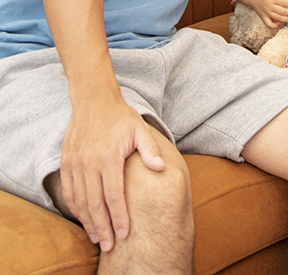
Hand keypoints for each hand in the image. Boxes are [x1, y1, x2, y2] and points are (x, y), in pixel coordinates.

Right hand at [60, 96, 164, 252]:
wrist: (94, 101)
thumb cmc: (120, 117)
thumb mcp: (140, 129)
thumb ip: (150, 150)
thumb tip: (161, 168)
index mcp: (109, 156)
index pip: (114, 195)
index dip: (119, 216)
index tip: (124, 233)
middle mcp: (89, 162)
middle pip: (95, 204)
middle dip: (103, 227)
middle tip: (109, 246)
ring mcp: (75, 164)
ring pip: (80, 201)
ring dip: (88, 222)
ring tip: (97, 238)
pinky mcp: (66, 163)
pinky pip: (69, 192)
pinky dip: (75, 209)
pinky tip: (83, 218)